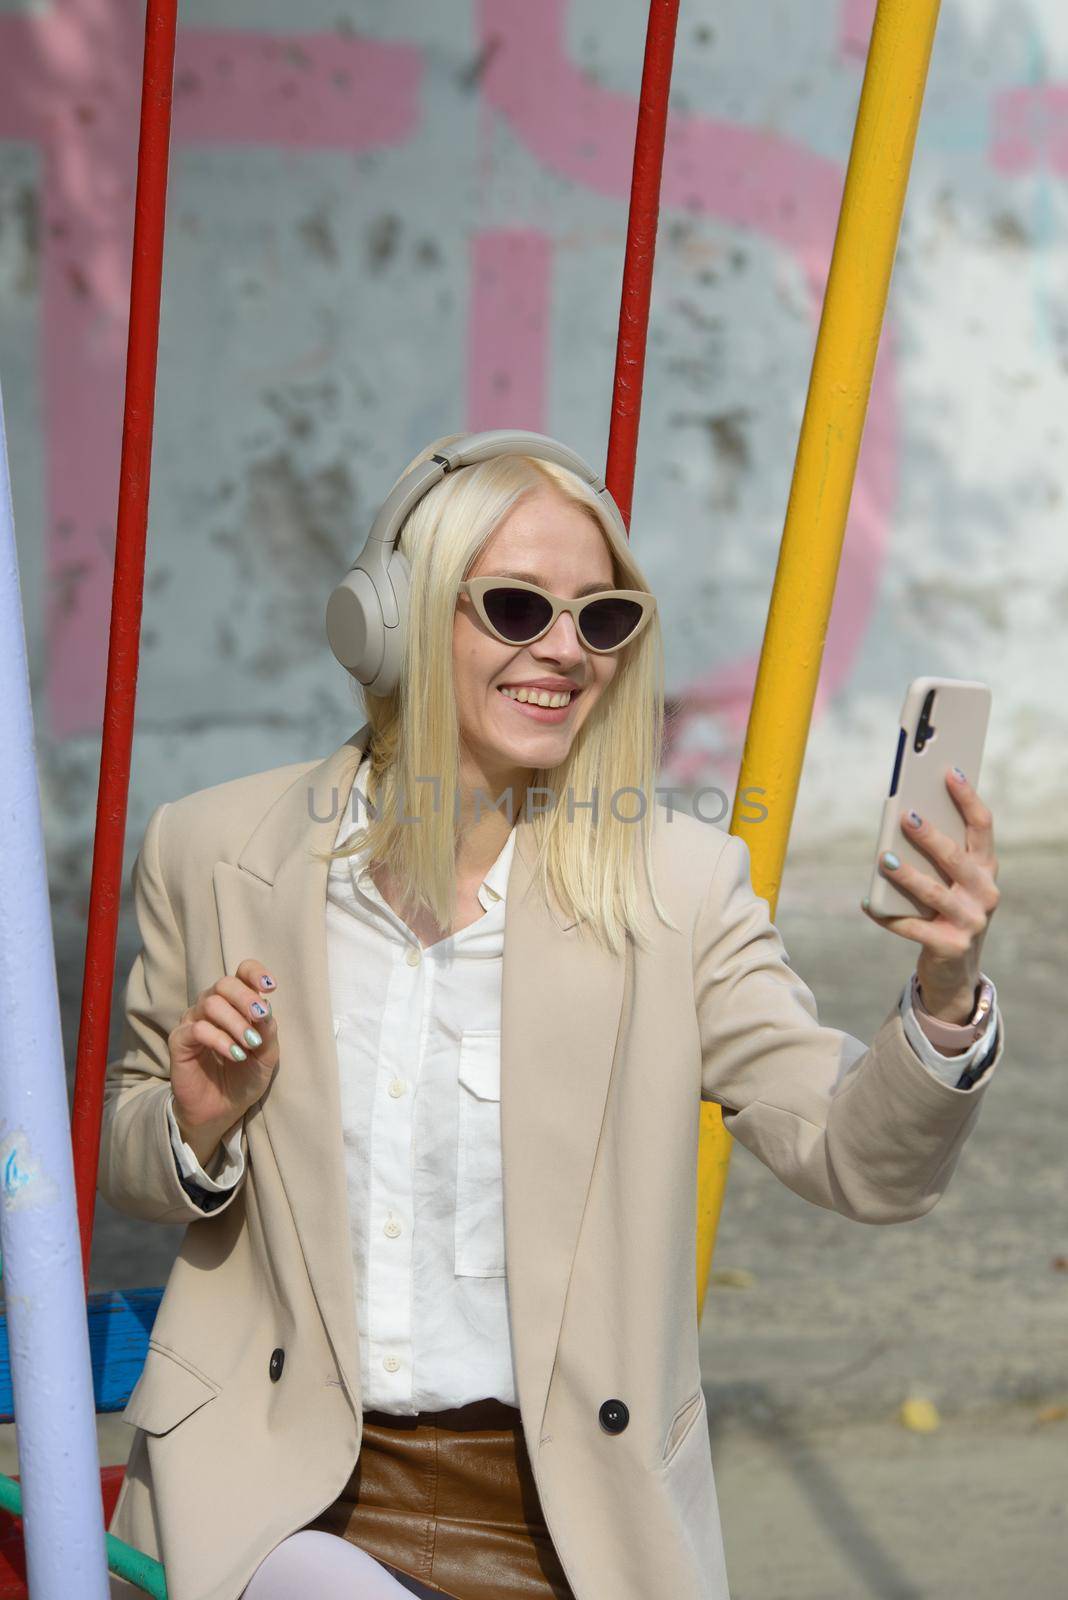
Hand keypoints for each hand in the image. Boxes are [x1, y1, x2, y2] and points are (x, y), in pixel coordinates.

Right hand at [169, 959, 278, 1161]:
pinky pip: (197, 1029)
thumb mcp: (265, 1057)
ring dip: (235, 1022)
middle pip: (225, 983)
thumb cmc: (243, 1079)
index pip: (240, 973)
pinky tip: (235, 1054)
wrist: (220, 1111)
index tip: (270, 987)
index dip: (254, 973)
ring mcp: (193, 1022)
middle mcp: (211, 1007)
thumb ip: (268, 1033)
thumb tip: (267, 1008)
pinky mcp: (179, 1041)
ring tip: (250, 1044)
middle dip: (246, 998)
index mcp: (235, 1004)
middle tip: (260, 1017)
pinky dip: (220, 1039)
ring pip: (211, 1003)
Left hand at [860, 767, 999, 1018]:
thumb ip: (939, 854)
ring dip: (906, 875)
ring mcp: (971, 922)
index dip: (967, 798)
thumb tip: (905, 818)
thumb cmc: (947, 910)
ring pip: (934, 892)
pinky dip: (886, 915)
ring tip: (884, 859)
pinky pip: (912, 927)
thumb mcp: (952, 882)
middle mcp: (985, 893)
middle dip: (930, 836)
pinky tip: (867, 903)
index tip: (949, 772)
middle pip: (956, 858)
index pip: (982, 826)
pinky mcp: (950, 946)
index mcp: (986, 869)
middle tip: (905, 816)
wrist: (956, 970)